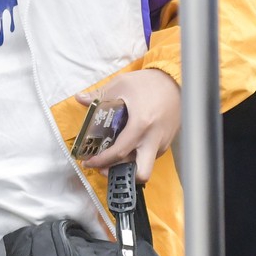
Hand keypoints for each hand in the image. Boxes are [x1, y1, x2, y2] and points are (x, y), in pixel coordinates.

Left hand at [77, 68, 180, 182]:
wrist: (175, 80)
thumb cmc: (149, 83)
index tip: (89, 162)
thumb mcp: (121, 84)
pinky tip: (129, 145)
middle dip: (121, 175)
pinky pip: (151, 156)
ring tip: (113, 155)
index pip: (119, 153)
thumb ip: (99, 95)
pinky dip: (138, 155)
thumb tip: (80, 98)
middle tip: (105, 167)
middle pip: (141, 173)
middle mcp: (154, 138)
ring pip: (144, 165)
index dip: (101, 161)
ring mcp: (163, 142)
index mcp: (141, 125)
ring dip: (128, 164)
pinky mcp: (167, 142)